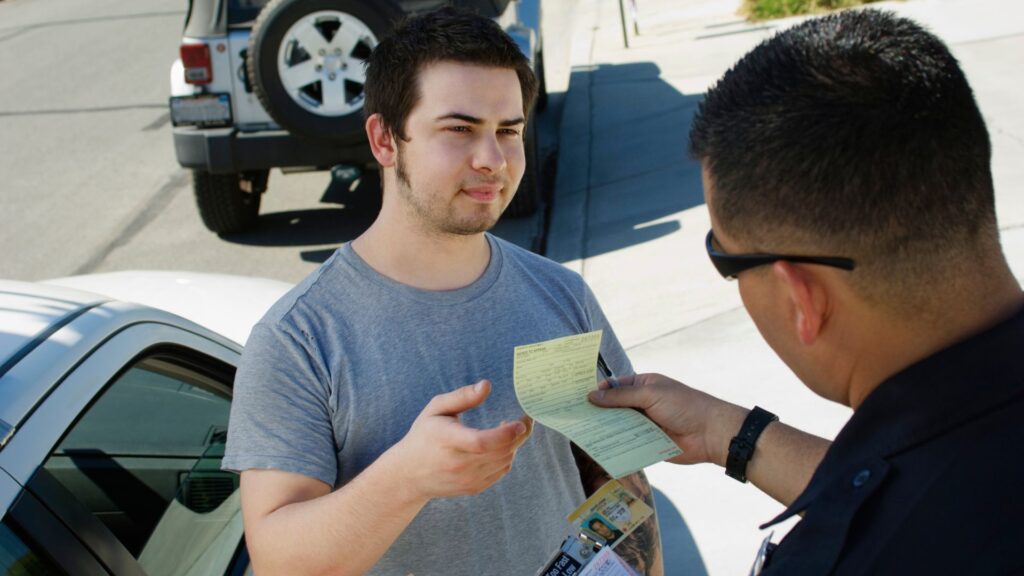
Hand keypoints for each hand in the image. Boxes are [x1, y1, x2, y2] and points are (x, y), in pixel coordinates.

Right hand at [393, 380, 532, 499]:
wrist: (409, 474)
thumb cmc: (424, 435)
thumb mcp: (436, 408)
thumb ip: (462, 396)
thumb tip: (487, 385)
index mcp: (447, 440)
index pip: (482, 442)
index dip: (506, 433)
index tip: (519, 422)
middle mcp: (458, 464)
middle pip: (500, 451)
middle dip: (519, 434)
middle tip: (524, 419)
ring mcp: (467, 479)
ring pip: (505, 461)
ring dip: (513, 444)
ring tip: (508, 429)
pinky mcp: (474, 488)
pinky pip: (501, 471)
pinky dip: (507, 456)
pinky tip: (500, 444)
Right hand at [588, 373, 744, 465]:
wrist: (710, 434)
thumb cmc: (684, 406)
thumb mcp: (650, 395)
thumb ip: (621, 397)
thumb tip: (592, 396)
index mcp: (643, 386)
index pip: (615, 386)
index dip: (598, 391)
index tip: (576, 397)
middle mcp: (642, 405)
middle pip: (614, 408)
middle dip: (597, 412)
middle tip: (573, 417)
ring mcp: (644, 425)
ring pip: (618, 427)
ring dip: (604, 430)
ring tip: (580, 433)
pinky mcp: (647, 444)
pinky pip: (627, 444)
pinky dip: (615, 446)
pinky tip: (597, 448)